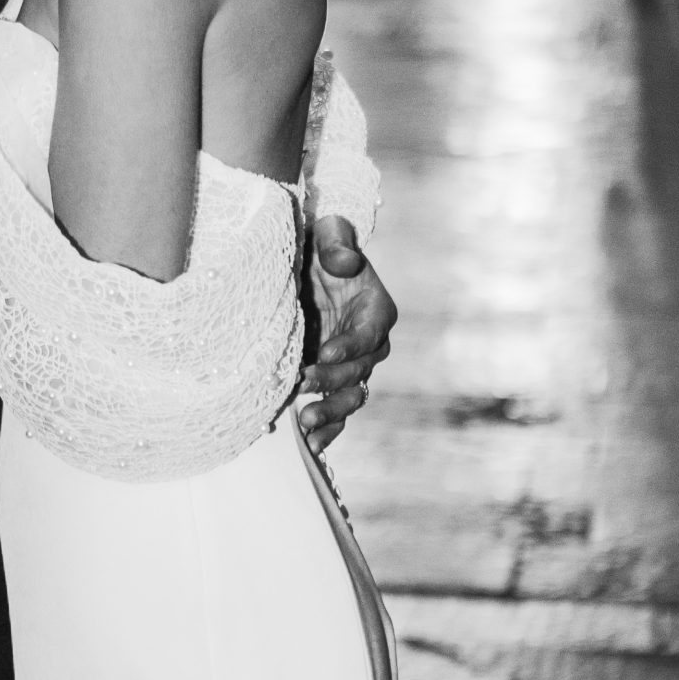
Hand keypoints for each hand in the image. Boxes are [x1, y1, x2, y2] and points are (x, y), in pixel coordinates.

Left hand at [297, 217, 395, 453]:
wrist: (302, 269)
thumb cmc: (318, 246)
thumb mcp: (327, 233)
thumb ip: (337, 243)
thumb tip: (345, 263)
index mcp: (376, 311)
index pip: (369, 333)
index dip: (350, 344)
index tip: (325, 351)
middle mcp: (370, 344)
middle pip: (358, 370)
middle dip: (331, 379)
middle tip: (301, 381)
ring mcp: (351, 368)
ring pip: (350, 397)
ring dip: (329, 412)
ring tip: (303, 421)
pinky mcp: (332, 383)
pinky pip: (337, 414)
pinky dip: (326, 431)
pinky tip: (309, 446)